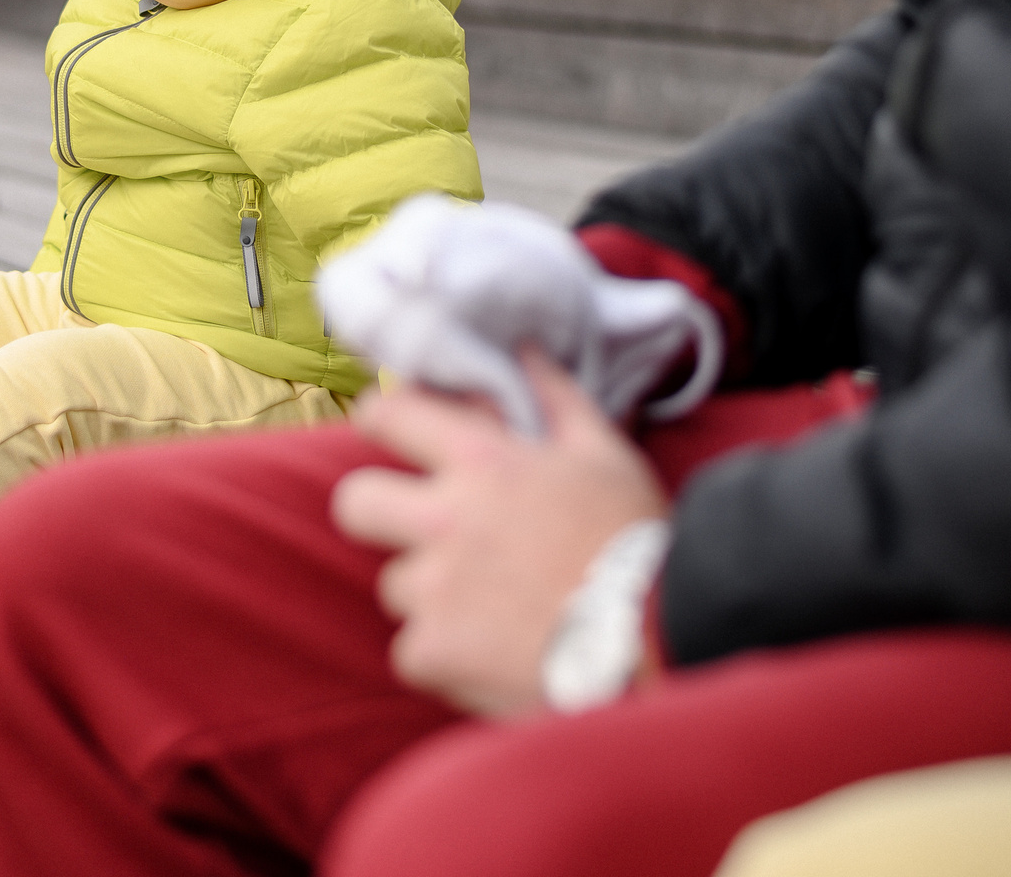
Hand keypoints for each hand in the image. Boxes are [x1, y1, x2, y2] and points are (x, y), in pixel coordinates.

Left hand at [331, 354, 668, 716]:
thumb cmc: (635, 542)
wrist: (655, 643)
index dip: (383, 420)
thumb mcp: (604, 455)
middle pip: (354, 502)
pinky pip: (413, 652)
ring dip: (431, 596)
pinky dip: (445, 658)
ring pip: (395, 586)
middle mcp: (444, 518)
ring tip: (492, 610)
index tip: (391, 431)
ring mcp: (433, 588)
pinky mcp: (433, 652)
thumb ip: (555, 400)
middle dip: (376, 512)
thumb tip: (525, 353)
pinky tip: (492, 656)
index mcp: (481, 462)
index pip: (388, 414)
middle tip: (419, 531)